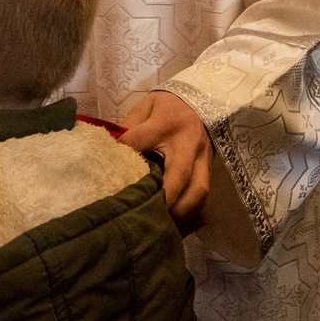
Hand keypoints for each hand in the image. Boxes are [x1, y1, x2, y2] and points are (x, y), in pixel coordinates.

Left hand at [116, 90, 209, 222]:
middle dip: (164, 199)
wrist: (201, 98)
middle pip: (180, 177)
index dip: (124, 155)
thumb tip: (112, 153)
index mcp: (167, 123)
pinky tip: (176, 220)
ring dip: (181, 211)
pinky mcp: (209, 168)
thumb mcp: (145, 107)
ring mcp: (203, 158)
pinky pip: (204, 195)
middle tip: (145, 215)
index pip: (141, 140)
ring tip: (162, 222)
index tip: (109, 172)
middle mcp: (188, 143)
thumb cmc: (167, 106)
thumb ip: (129, 128)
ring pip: (198, 191)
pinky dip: (191, 211)